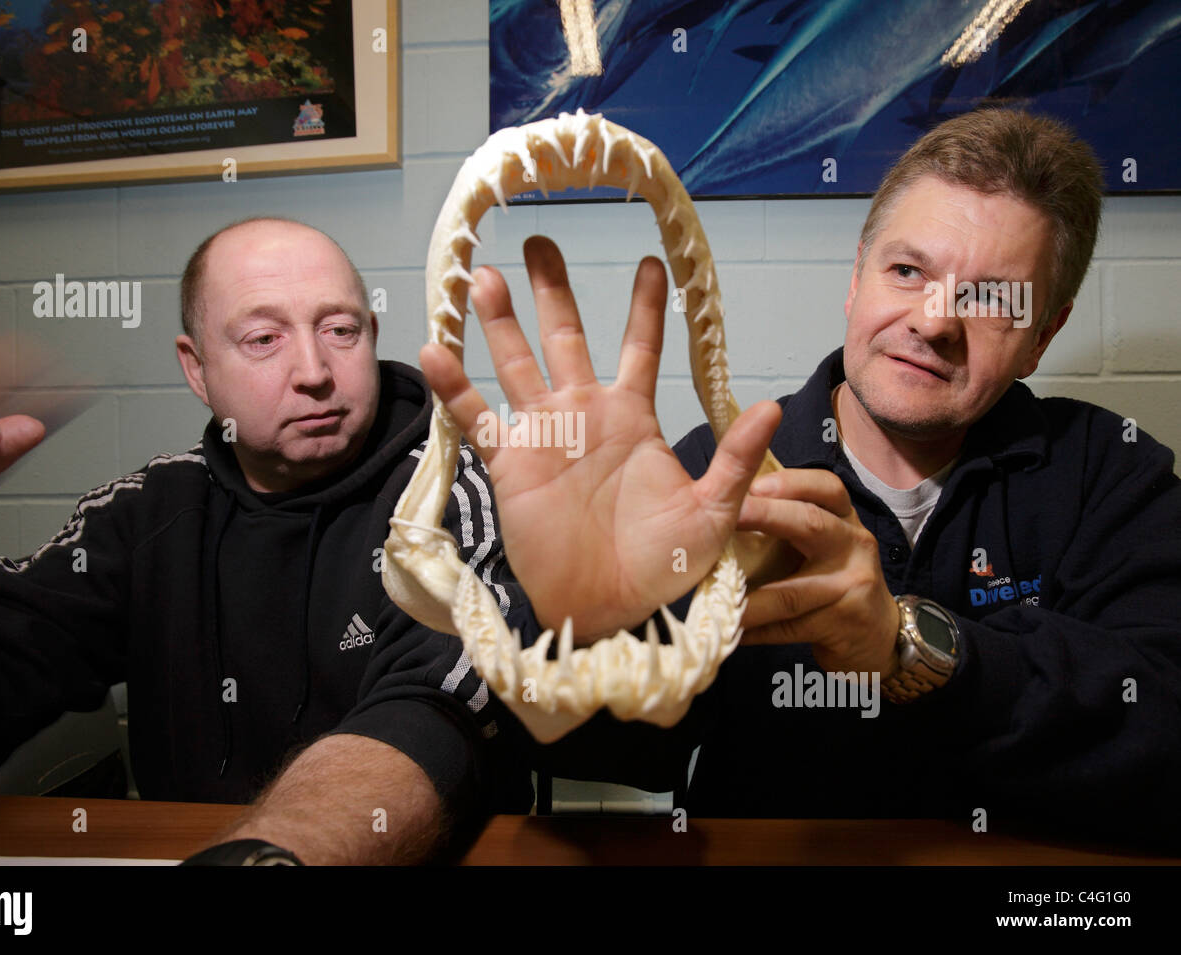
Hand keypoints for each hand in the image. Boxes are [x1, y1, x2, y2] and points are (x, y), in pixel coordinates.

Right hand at [420, 235, 780, 639]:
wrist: (610, 609)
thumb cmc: (663, 564)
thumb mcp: (712, 511)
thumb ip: (735, 457)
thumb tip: (772, 405)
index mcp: (633, 417)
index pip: (640, 346)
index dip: (645, 305)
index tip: (654, 261)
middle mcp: (584, 414)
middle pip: (566, 336)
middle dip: (553, 290)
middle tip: (541, 241)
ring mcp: (543, 435)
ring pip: (516, 363)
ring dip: (499, 320)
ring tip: (481, 273)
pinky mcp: (509, 463)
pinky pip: (476, 417)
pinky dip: (454, 385)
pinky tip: (434, 346)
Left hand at [735, 468, 900, 676]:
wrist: (877, 635)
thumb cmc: (835, 581)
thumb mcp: (825, 543)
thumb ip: (791, 522)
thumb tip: (729, 505)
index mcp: (844, 520)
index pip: (827, 488)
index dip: (791, 481)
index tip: (752, 482)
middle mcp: (853, 546)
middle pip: (812, 524)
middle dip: (766, 516)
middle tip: (728, 515)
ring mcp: (851, 586)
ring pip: (791, 592)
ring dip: (750, 597)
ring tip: (715, 595)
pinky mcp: (841, 624)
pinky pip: (789, 628)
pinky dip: (757, 630)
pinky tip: (734, 631)